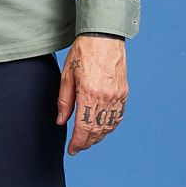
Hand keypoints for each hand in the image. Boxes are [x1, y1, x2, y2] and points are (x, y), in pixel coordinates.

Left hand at [56, 34, 127, 155]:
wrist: (103, 36)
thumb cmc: (83, 52)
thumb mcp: (67, 76)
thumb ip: (64, 101)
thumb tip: (61, 121)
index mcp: (89, 94)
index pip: (83, 128)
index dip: (77, 143)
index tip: (72, 150)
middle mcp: (106, 97)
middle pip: (97, 130)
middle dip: (87, 143)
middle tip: (78, 148)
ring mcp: (117, 96)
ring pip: (109, 126)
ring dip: (99, 137)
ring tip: (88, 140)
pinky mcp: (123, 92)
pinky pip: (118, 116)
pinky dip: (110, 126)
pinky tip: (103, 129)